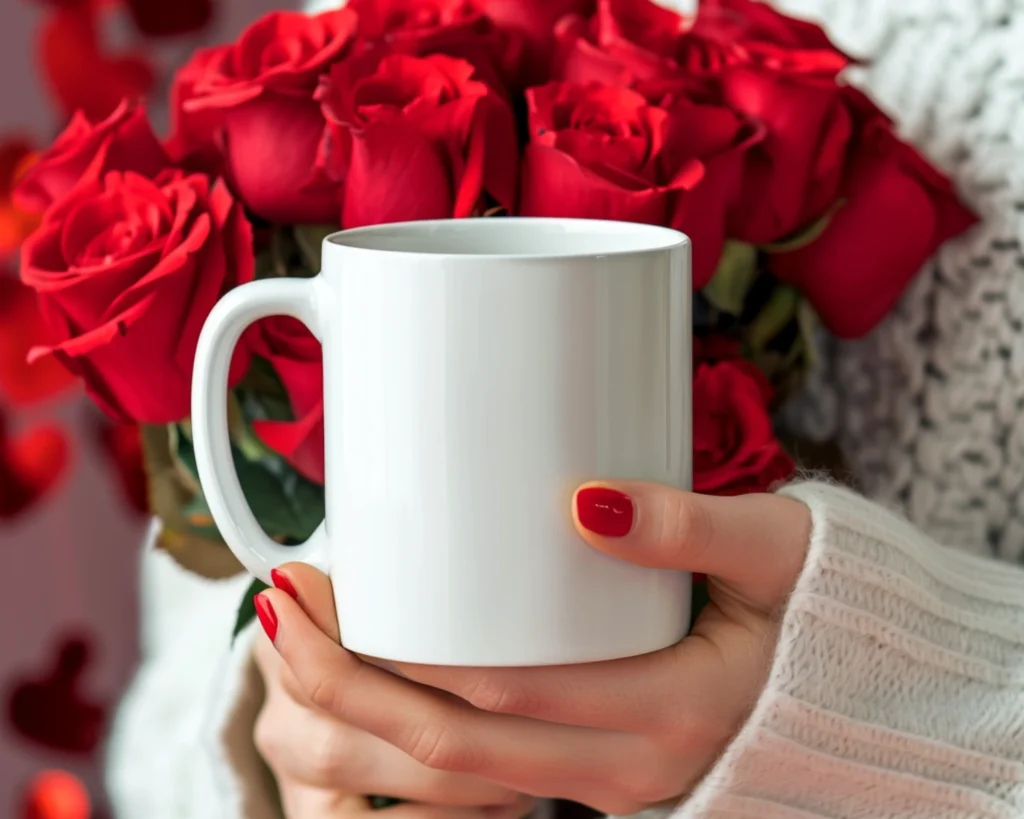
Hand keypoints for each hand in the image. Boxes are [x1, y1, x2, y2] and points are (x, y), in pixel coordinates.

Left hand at [256, 481, 810, 814]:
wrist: (860, 689)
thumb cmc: (820, 611)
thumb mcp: (774, 551)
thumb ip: (688, 526)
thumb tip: (585, 501)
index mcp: (663, 715)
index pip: (493, 697)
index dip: (392, 651)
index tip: (321, 588)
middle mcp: (620, 769)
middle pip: (447, 751)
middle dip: (341, 691)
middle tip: (274, 611)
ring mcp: (602, 781)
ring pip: (454, 780)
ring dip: (360, 723)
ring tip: (292, 649)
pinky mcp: (590, 766)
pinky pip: (482, 777)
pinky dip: (409, 737)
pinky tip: (366, 684)